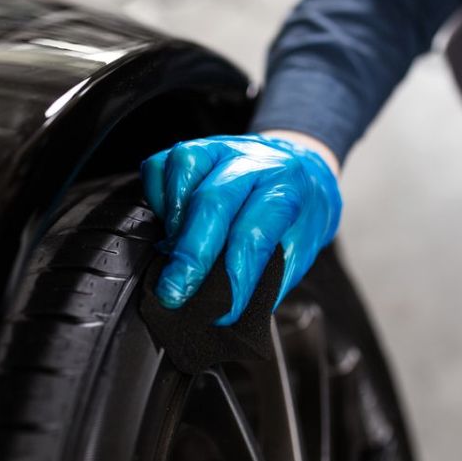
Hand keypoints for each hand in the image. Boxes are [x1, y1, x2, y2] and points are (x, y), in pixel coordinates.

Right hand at [140, 133, 341, 324]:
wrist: (303, 169)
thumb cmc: (298, 214)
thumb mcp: (299, 250)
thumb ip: (267, 278)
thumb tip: (227, 311)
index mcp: (287, 187)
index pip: (255, 233)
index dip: (236, 277)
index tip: (224, 311)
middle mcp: (254, 161)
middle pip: (214, 200)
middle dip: (192, 254)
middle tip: (175, 292)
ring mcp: (220, 149)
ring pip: (184, 167)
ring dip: (173, 218)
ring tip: (172, 252)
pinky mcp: (193, 148)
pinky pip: (162, 165)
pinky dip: (158, 197)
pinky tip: (168, 223)